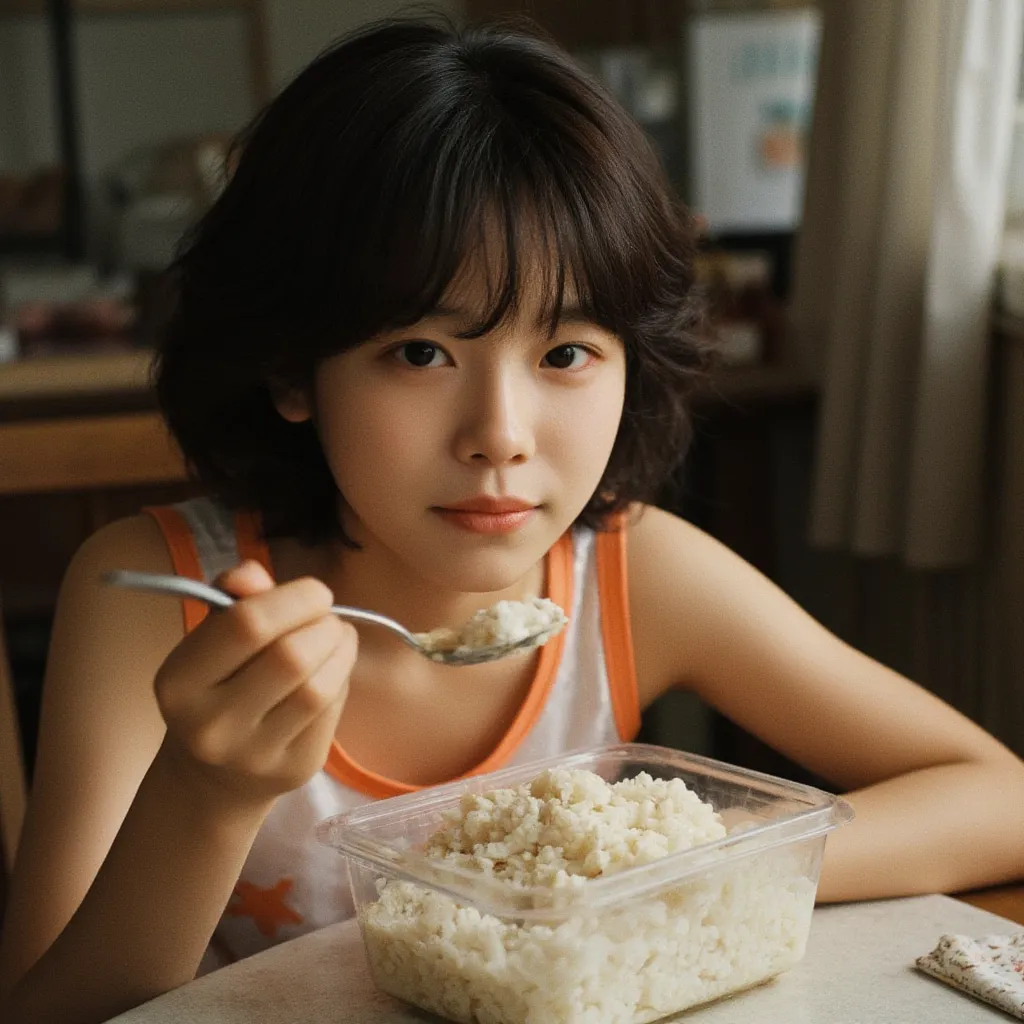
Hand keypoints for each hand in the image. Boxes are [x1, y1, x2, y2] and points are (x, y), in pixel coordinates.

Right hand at [152, 560, 355, 808]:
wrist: (214, 776)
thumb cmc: (219, 686)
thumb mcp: (212, 640)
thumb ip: (235, 598)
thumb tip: (252, 573)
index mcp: (180, 681)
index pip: (247, 624)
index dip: (295, 599)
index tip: (315, 592)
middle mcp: (210, 724)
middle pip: (291, 657)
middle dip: (324, 625)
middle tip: (328, 619)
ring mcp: (253, 755)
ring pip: (318, 688)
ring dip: (341, 651)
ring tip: (336, 639)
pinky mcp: (293, 770)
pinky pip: (331, 712)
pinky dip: (341, 681)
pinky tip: (331, 674)